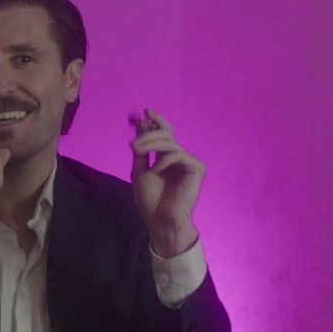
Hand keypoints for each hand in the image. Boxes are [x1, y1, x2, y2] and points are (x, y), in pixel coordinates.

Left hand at [130, 109, 203, 257]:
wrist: (160, 219)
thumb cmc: (151, 200)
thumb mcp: (140, 170)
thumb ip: (142, 150)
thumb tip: (140, 125)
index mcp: (167, 158)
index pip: (164, 134)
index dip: (156, 121)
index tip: (145, 111)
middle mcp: (179, 158)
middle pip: (166, 134)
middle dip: (149, 134)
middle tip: (135, 142)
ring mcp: (189, 163)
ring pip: (170, 142)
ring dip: (151, 143)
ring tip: (138, 151)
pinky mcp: (197, 168)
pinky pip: (178, 154)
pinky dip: (164, 160)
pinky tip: (157, 170)